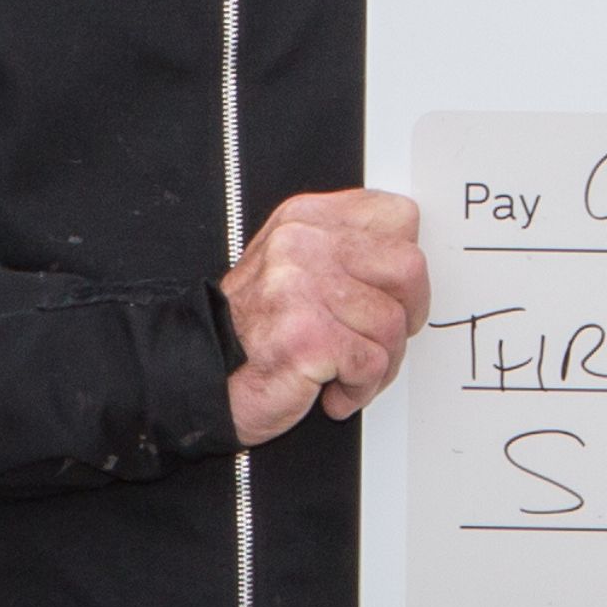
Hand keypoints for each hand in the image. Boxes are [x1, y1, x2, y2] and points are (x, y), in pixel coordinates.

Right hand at [222, 187, 427, 445]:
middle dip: (406, 314)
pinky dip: (359, 389)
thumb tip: (408, 261)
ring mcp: (302, 289)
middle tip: (379, 339)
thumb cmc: (251, 333)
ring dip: (379, 362)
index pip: (398, 216)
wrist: (198, 379)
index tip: (388, 292)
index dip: (403, 264)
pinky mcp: (308, 337)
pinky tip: (331, 389)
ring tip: (344, 370)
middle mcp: (302, 245)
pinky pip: (372, 364)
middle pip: (409, 267)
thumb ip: (344, 250)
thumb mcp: (293, 266)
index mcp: (305, 219)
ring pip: (393, 324)